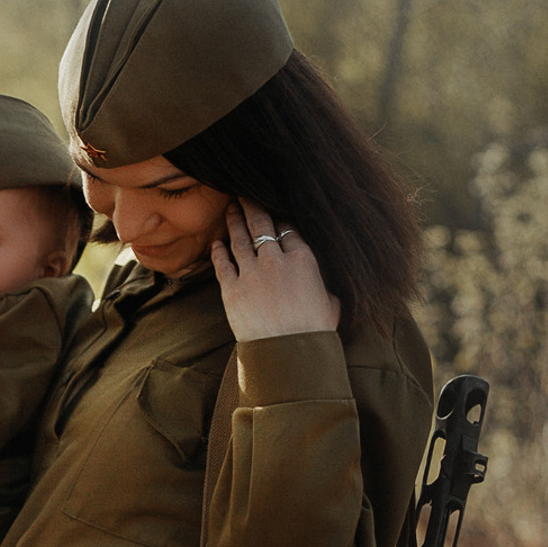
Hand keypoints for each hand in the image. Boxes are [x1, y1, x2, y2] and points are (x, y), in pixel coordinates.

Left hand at [211, 200, 340, 340]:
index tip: (273, 211)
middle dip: (253, 206)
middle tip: (244, 193)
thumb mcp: (330, 303)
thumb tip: (325, 287)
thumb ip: (324, 287)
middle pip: (261, 225)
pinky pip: (223, 264)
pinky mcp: (232, 290)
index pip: (288, 228)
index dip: (279, 217)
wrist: (289, 353)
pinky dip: (219, 251)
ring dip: (234, 221)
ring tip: (230, 208)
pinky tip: (216, 243)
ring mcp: (252, 274)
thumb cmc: (314, 332)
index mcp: (303, 259)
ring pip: (239, 239)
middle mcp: (276, 261)